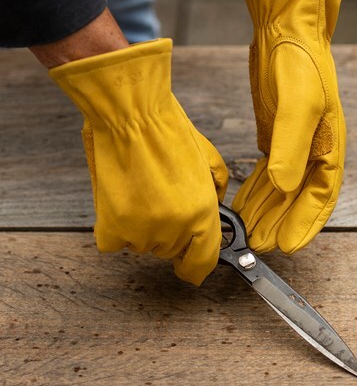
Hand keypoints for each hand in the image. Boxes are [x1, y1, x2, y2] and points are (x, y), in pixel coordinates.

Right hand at [50, 38, 227, 285]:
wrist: (131, 115)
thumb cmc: (169, 132)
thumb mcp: (210, 161)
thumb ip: (214, 193)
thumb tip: (212, 209)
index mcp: (202, 213)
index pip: (202, 261)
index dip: (195, 268)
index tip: (190, 270)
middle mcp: (174, 229)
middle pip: (170, 251)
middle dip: (170, 231)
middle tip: (160, 198)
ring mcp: (142, 231)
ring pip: (143, 246)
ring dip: (143, 228)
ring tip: (140, 192)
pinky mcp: (111, 227)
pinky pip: (115, 243)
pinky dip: (117, 228)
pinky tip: (121, 203)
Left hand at [233, 0, 345, 252]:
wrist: (283, 34)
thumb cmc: (297, 64)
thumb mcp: (297, 103)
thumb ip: (291, 146)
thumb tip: (284, 187)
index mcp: (327, 146)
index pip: (320, 195)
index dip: (305, 223)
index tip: (287, 245)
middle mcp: (312, 150)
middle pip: (297, 197)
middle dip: (280, 223)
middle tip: (259, 244)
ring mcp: (292, 146)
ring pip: (280, 189)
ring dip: (265, 211)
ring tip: (248, 231)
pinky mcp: (274, 138)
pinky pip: (266, 173)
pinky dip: (255, 191)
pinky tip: (244, 204)